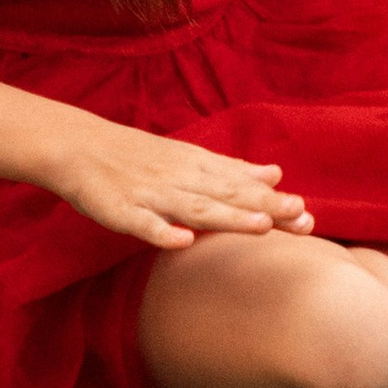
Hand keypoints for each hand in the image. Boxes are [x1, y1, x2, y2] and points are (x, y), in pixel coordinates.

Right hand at [51, 122, 313, 250]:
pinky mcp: (120, 210)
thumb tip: (276, 173)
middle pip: (226, 196)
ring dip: (227, 217)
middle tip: (302, 217)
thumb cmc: (138, 157)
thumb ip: (231, 169)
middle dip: (263, 208)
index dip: (273, 202)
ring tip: (260, 227)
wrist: (78, 146)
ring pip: (193, 208)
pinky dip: (162, 232)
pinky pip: (142, 223)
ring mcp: (151, 195)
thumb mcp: (189, 157)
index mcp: (196, 167)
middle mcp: (180, 179)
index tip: (308, 216)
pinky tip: (183, 242)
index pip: (241, 186)